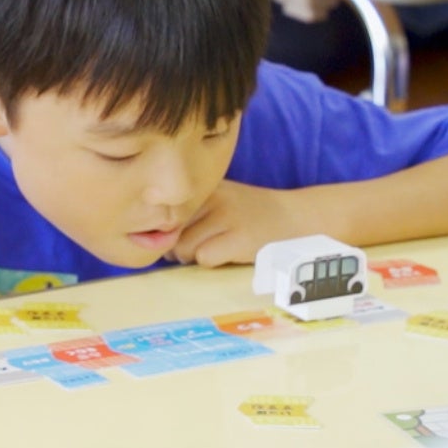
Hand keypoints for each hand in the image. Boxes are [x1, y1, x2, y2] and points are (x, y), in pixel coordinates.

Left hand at [170, 181, 317, 267]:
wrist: (297, 218)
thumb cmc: (250, 214)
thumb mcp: (219, 199)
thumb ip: (188, 211)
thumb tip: (150, 236)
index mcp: (203, 185)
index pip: (161, 211)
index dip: (163, 229)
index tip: (172, 235)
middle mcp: (211, 195)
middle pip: (168, 233)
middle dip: (177, 245)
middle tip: (200, 244)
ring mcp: (226, 215)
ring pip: (182, 248)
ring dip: (193, 256)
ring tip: (214, 248)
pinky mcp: (240, 237)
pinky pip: (204, 258)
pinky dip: (212, 262)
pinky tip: (229, 253)